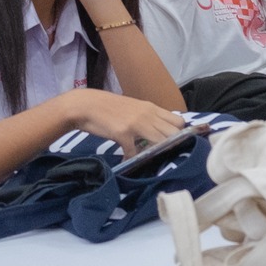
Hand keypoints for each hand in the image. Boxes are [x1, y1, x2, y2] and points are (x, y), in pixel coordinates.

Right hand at [64, 89, 187, 155]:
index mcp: (151, 108)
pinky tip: (125, 160)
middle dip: (172, 145)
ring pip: (160, 142)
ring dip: (156, 153)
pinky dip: (131, 159)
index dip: (179, 133)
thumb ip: (148, 117)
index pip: (178, 120)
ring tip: (148, 158)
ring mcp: (137, 124)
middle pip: (175, 133)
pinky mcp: (123, 133)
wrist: (85, 105)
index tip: (174, 143)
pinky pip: (134, 152)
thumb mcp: (133, 108)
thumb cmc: (108, 107)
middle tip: (163, 154)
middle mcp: (148, 114)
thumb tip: (159, 131)